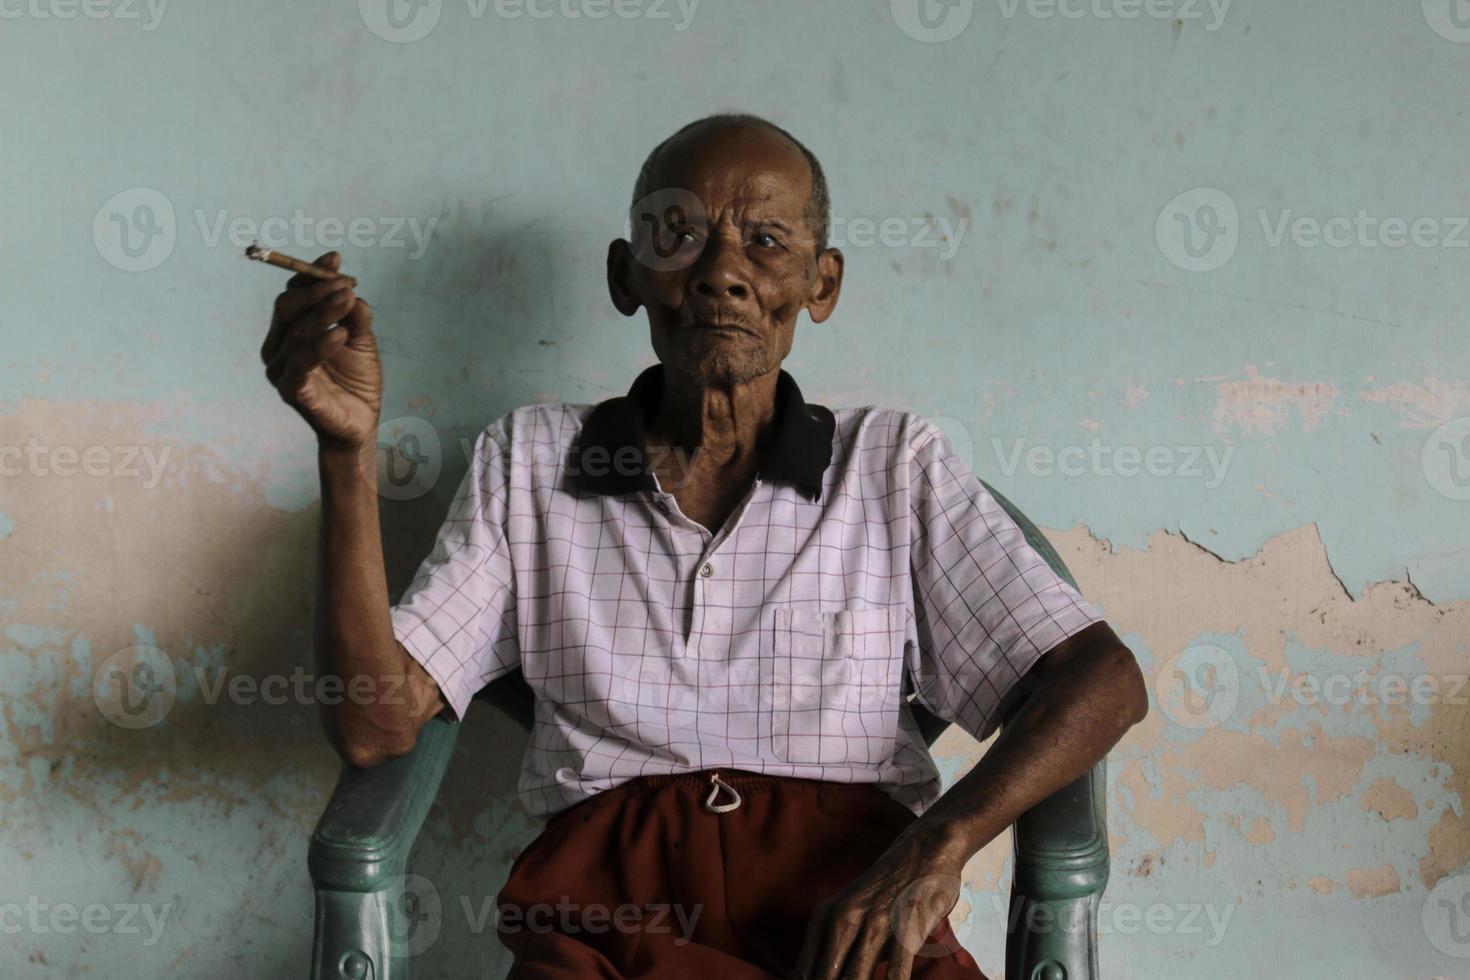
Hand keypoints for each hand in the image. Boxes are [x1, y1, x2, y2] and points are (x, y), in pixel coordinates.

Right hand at [260, 251, 381, 450]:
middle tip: (343, 283)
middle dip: (316, 291)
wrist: (361, 422)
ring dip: (323, 312)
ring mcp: (281, 368)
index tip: (335, 258)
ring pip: (296, 332)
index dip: (311, 274)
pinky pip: (301, 363)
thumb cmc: (356, 380)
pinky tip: (340, 334)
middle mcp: (279, 346)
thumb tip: (351, 291)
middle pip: (287, 308)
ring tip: (347, 299)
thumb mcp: (362, 341)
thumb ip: (355, 316)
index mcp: (290, 330)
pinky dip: (320, 346)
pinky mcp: (291, 390)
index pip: (294, 294)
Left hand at [789, 826, 967, 979]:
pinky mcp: (908, 924)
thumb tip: (814, 977)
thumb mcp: (849, 914)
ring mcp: (876, 921)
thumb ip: (834, 949)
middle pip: (825, 979)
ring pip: (856, 978)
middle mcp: (844, 919)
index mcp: (824, 919)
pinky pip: (897, 969)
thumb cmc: (885, 891)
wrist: (923, 848)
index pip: (803, 974)